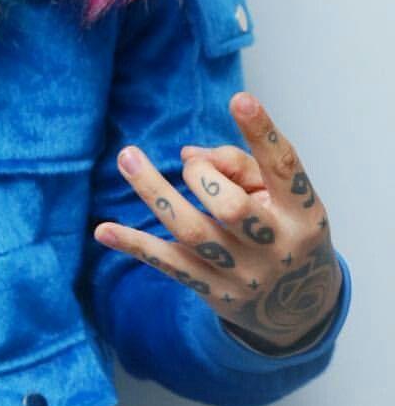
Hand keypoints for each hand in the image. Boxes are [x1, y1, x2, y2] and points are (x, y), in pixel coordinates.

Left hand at [93, 92, 341, 350]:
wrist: (298, 308)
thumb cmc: (283, 230)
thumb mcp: (280, 198)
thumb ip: (240, 166)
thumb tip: (188, 155)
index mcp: (302, 214)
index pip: (284, 168)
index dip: (262, 133)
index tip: (239, 98)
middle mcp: (275, 247)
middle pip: (231, 207)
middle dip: (202, 175)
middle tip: (191, 166)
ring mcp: (243, 273)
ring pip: (192, 231)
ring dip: (154, 191)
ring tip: (127, 158)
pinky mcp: (213, 290)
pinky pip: (168, 264)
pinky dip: (134, 244)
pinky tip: (103, 229)